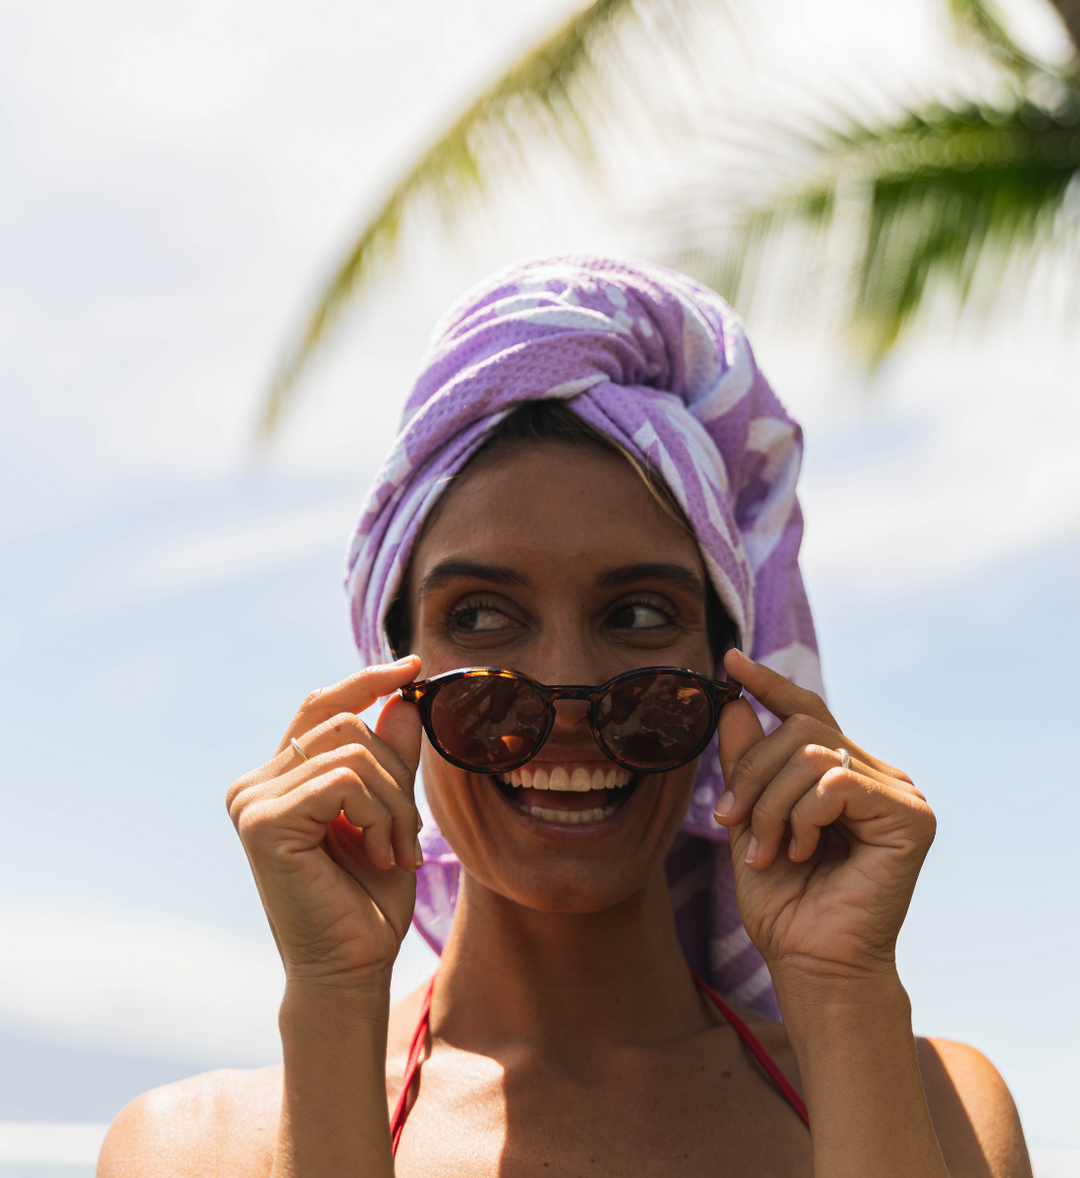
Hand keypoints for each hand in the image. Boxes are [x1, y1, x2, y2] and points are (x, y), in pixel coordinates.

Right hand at [226, 656, 423, 990]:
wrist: (352, 968)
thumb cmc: (369, 897)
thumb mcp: (390, 812)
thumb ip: (393, 757)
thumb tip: (404, 696)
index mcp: (277, 778)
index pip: (321, 705)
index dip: (366, 680)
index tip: (414, 667)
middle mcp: (254, 784)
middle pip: (348, 725)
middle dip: (396, 775)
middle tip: (407, 838)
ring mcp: (252, 801)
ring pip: (354, 751)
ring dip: (393, 804)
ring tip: (393, 852)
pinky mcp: (262, 821)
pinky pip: (346, 780)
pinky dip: (379, 815)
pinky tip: (376, 855)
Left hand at [713, 649, 934, 986]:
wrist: (810, 964)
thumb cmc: (783, 901)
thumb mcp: (748, 820)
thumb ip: (746, 763)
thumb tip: (736, 704)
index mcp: (839, 773)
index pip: (806, 710)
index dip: (767, 683)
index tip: (729, 661)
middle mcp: (874, 775)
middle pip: (800, 728)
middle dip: (752, 772)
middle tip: (728, 820)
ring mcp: (899, 793)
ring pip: (811, 754)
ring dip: (772, 805)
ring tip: (769, 851)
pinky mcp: (912, 819)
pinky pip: (837, 783)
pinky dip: (805, 816)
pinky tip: (805, 852)